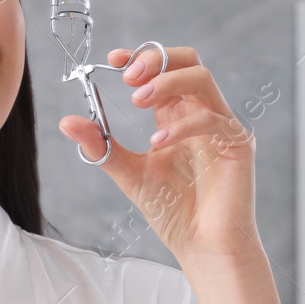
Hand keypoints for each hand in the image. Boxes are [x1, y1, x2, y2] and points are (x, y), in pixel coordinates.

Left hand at [57, 46, 259, 265]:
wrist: (202, 247)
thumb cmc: (173, 212)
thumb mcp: (128, 173)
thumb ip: (102, 147)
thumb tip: (67, 122)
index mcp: (177, 115)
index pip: (164, 69)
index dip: (140, 56)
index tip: (113, 59)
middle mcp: (201, 114)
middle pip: (188, 61)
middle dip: (155, 60)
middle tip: (127, 77)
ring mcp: (222, 126)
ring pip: (202, 78)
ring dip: (167, 82)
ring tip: (138, 99)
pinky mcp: (238, 144)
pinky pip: (212, 118)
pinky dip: (182, 125)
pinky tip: (158, 142)